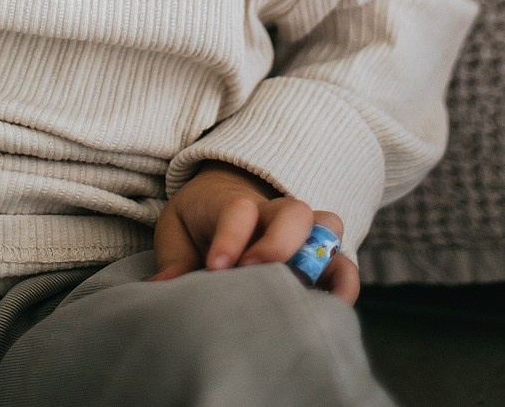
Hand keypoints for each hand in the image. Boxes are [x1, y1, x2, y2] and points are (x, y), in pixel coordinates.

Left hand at [147, 161, 359, 303]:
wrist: (220, 195)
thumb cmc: (198, 219)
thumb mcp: (176, 231)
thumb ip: (175, 260)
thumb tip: (162, 290)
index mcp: (234, 203)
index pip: (238, 211)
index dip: (230, 238)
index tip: (215, 268)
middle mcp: (274, 212)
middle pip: (293, 213)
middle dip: (279, 244)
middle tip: (255, 274)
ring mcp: (301, 229)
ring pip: (328, 228)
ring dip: (322, 261)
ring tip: (306, 296)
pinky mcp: (319, 253)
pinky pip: (342, 261)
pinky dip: (342, 283)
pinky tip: (331, 310)